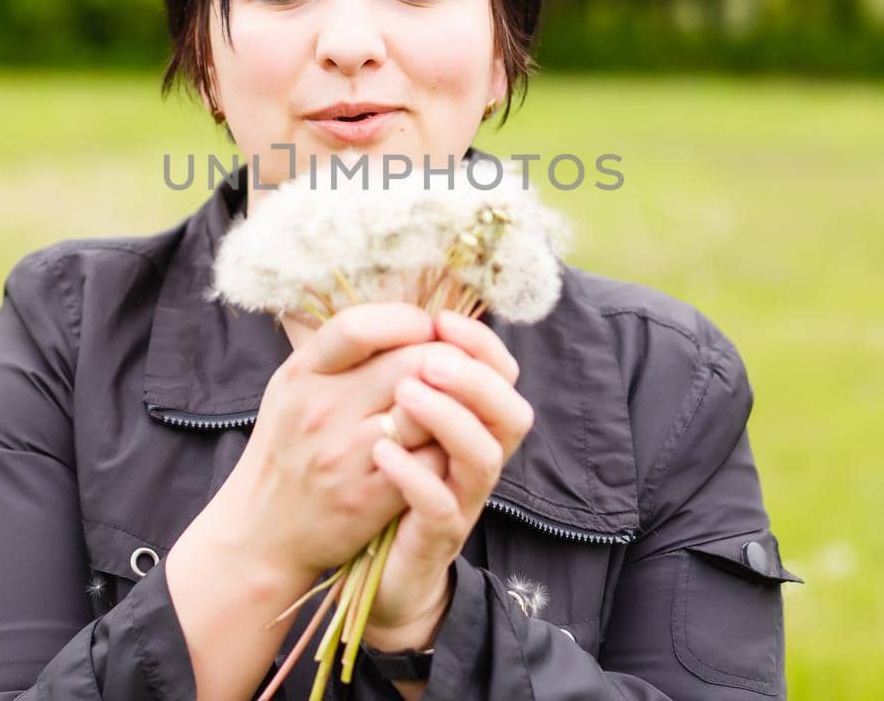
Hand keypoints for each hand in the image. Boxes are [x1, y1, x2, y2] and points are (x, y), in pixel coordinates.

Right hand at [216, 303, 450, 577]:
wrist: (261, 530)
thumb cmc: (286, 448)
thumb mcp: (292, 386)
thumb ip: (336, 350)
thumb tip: (397, 312)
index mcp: (302, 373)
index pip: (360, 327)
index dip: (407, 320)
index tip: (425, 327)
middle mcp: (322, 409)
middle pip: (412, 363)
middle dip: (445, 360)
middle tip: (454, 368)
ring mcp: (347, 454)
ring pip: (430, 410)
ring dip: (452, 404)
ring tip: (454, 404)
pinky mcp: (370, 496)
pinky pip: (432, 458)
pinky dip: (446, 448)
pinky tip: (441, 446)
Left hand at [360, 309, 534, 647]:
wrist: (373, 572)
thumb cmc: (383, 486)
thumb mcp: (392, 422)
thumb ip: (397, 374)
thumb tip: (383, 311)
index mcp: (470, 424)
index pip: (501, 373)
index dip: (482, 344)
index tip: (443, 320)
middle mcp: (476, 460)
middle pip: (510, 412)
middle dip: (475, 378)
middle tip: (430, 360)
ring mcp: (460, 500)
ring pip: (484, 457)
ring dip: (449, 419)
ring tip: (405, 395)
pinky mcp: (435, 537)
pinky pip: (440, 506)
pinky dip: (415, 475)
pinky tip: (382, 452)